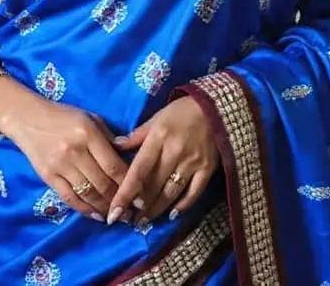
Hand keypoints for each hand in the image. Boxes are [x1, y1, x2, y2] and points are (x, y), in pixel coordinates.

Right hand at [4, 99, 128, 222]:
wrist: (27, 118)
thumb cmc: (63, 116)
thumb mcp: (90, 118)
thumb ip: (109, 138)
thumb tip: (129, 157)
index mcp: (88, 134)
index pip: (113, 165)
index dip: (129, 184)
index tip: (140, 196)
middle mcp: (75, 151)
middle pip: (102, 183)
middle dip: (119, 200)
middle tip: (131, 212)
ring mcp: (60, 165)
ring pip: (88, 193)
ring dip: (104, 208)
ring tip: (116, 216)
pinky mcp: (48, 176)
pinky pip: (69, 198)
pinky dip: (85, 209)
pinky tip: (96, 215)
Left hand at [107, 96, 217, 226]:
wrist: (215, 107)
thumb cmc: (181, 111)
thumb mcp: (156, 118)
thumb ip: (137, 136)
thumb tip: (115, 146)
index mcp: (158, 138)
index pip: (138, 171)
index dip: (125, 194)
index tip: (114, 213)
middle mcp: (174, 152)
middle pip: (153, 186)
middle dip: (139, 207)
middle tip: (128, 221)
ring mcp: (193, 162)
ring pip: (171, 193)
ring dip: (156, 209)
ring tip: (144, 221)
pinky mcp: (208, 169)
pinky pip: (194, 192)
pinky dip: (183, 206)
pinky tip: (172, 215)